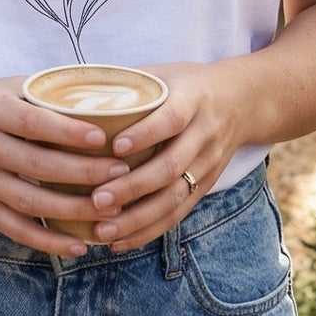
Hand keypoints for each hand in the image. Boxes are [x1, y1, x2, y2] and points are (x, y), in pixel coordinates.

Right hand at [0, 77, 113, 257]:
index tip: (103, 137)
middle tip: (121, 173)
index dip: (68, 132)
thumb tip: (95, 89)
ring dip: (74, 210)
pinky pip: (16, 229)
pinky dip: (48, 241)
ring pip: (32, 202)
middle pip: (39, 166)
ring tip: (112, 211)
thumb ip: (39, 93)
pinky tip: (78, 245)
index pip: (34, 123)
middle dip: (84, 173)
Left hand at [80, 63, 249, 251]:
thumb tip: (72, 91)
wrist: (243, 101)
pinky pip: (178, 215)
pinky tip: (119, 242)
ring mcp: (207, 166)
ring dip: (137, 219)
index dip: (145, 134)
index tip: (114, 147)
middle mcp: (204, 135)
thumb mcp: (166, 73)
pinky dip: (148, 231)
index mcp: (193, 101)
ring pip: (174, 198)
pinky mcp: (204, 187)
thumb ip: (127, 83)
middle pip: (170, 167)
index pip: (171, 119)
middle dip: (132, 187)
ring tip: (102, 229)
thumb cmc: (189, 84)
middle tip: (96, 200)